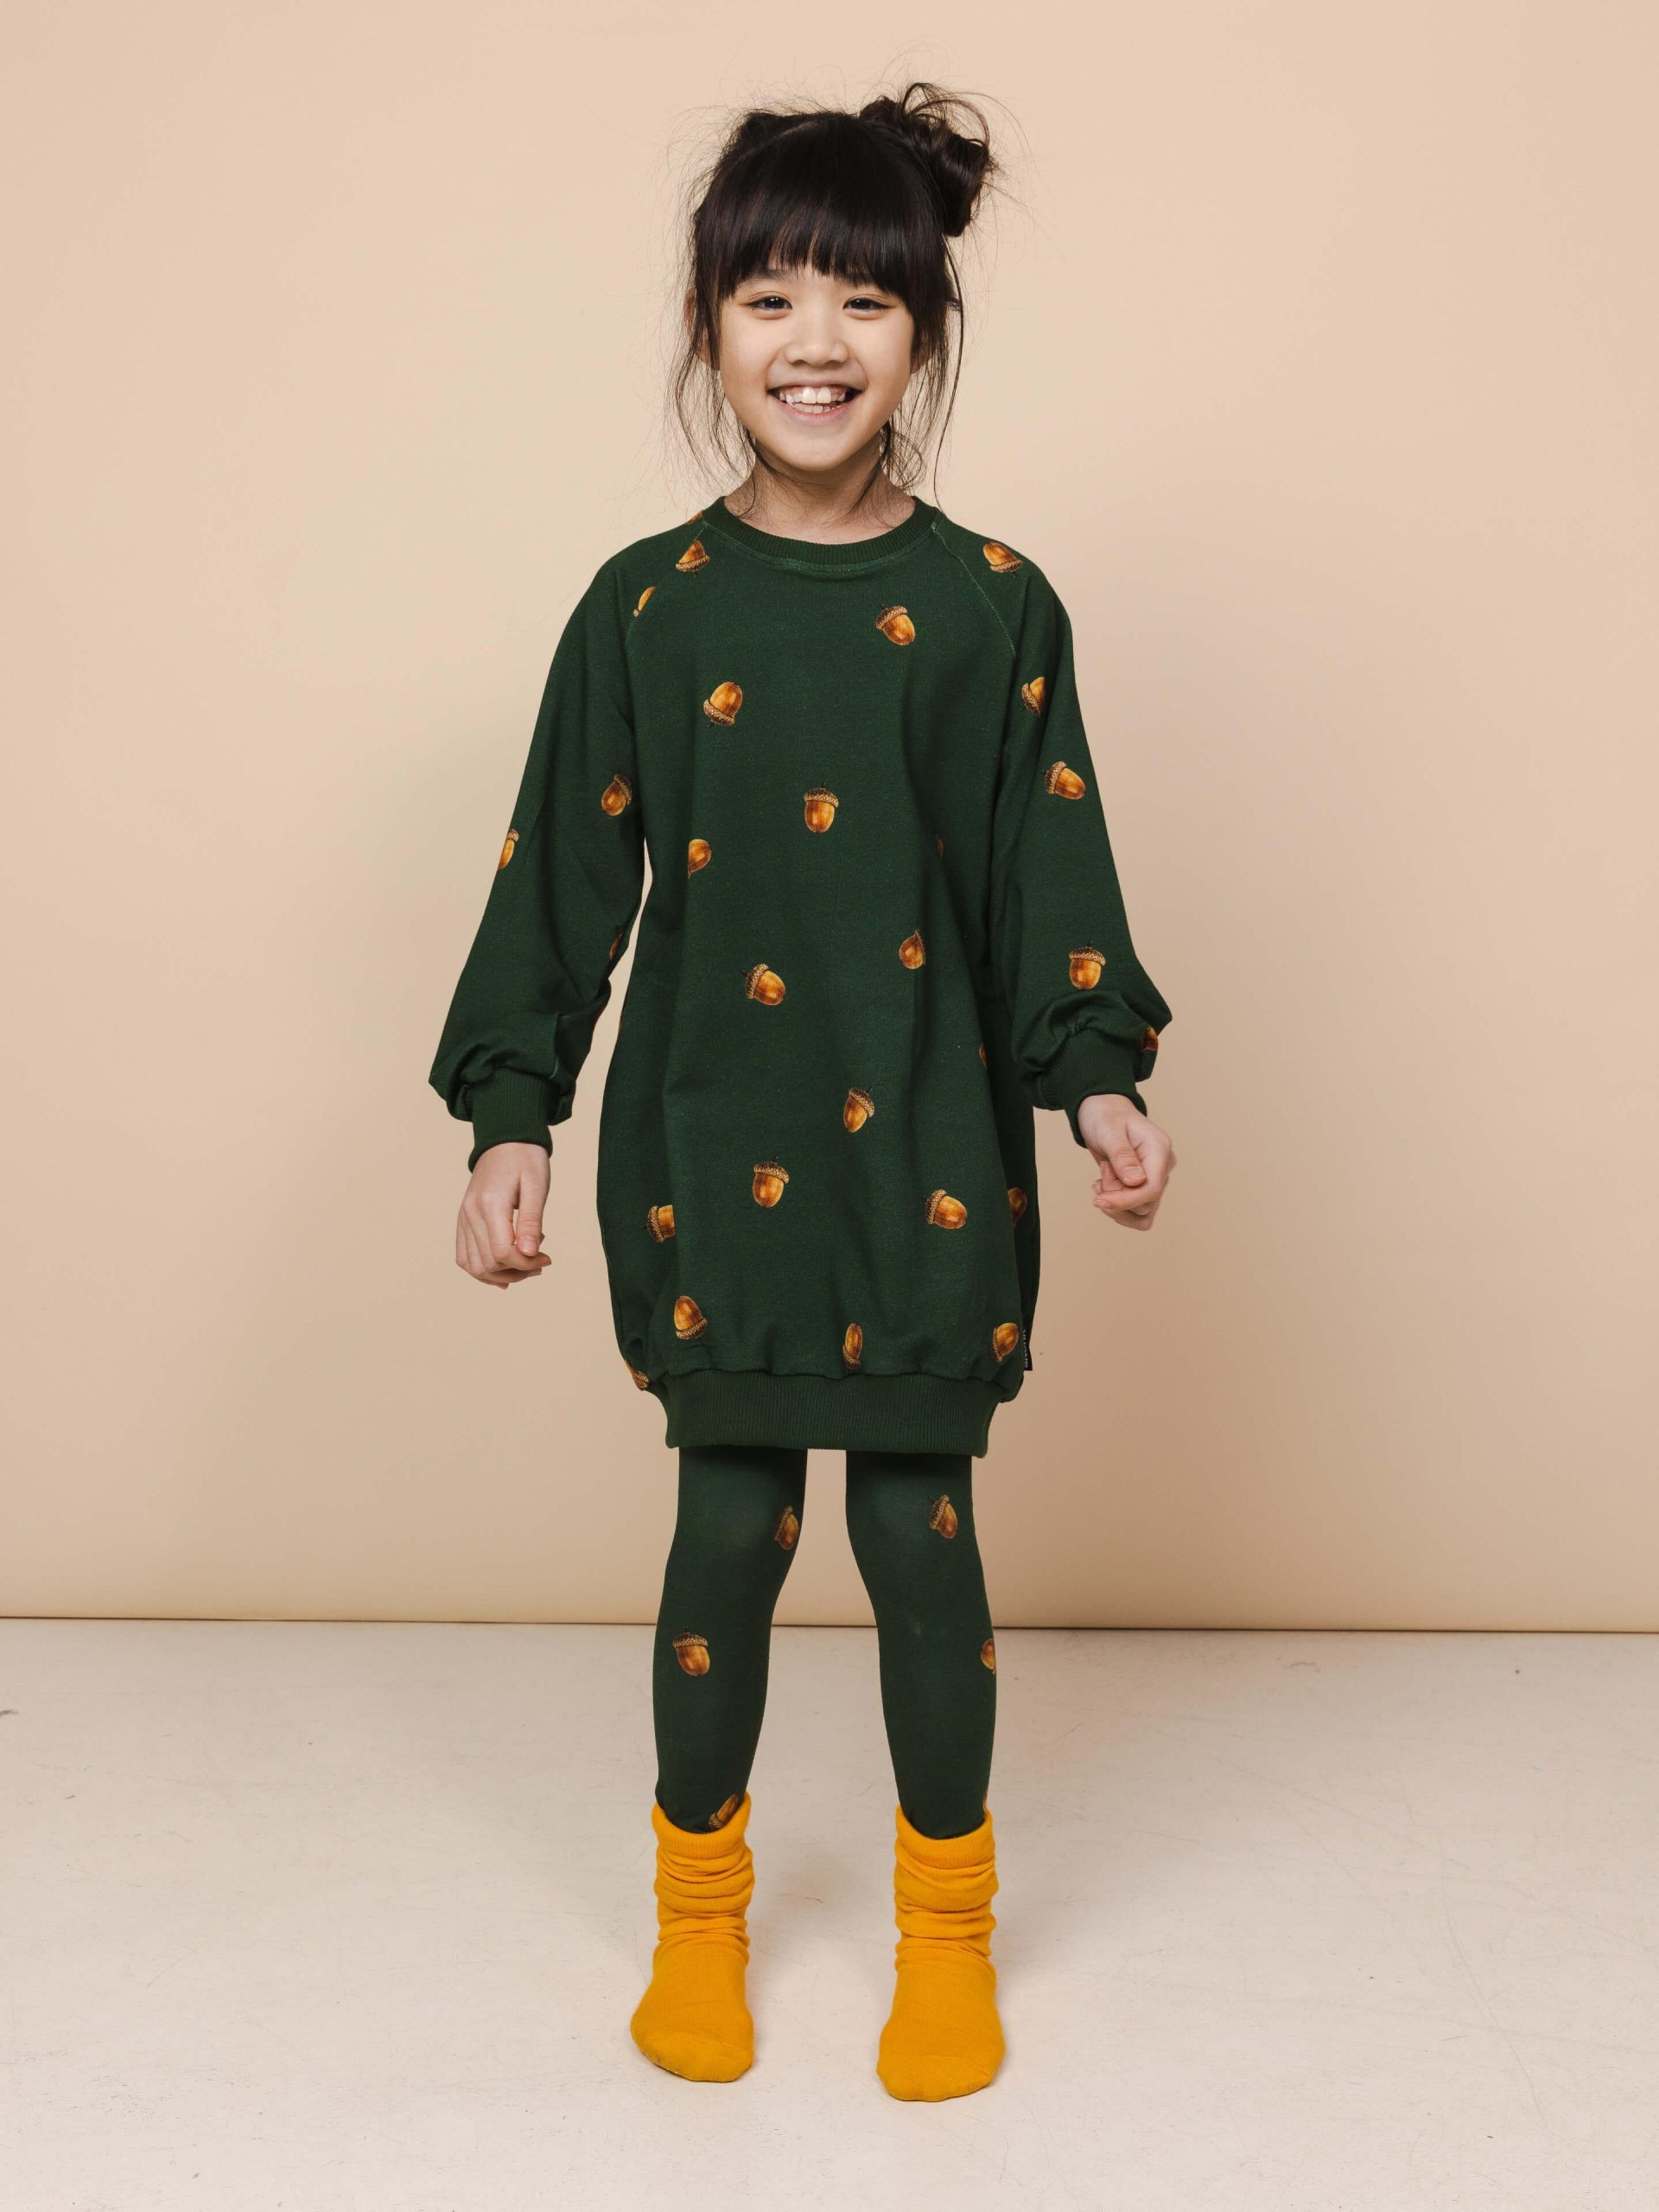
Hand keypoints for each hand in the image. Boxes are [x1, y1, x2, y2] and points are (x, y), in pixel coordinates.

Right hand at [457, 1142, 553, 1287]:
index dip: (526, 1264)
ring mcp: (463, 1217)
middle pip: (488, 1264)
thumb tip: (530, 1254)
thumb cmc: (526, 1159)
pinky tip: (504, 1270)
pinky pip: (464, 1257)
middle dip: (518, 1271)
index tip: (547, 1258)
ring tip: (524, 1266)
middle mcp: (470, 1213)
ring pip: (473, 1266)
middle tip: (541, 1261)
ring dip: (500, 1275)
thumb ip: (532, 1221)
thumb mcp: (537, 1186)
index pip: (502, 1253)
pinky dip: (483, 1270)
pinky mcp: (462, 1220)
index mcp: (490, 1204)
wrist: (505, 1140)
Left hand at [1074, 1094, 1175, 1230]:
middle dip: (1115, 1195)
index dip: (1125, 1201)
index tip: (1099, 1200)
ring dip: (1116, 1204)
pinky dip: (1117, 1207)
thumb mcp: (1109, 1130)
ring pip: (1142, 1214)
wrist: (1103, 1112)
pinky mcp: (1144, 1187)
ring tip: (1102, 1180)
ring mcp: (1155, 1178)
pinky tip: (1105, 1188)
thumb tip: (1137, 1182)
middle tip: (1102, 1170)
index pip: (1152, 1188)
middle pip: (1145, 1204)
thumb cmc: (1105, 1116)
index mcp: (1159, 1149)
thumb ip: (1122, 1156)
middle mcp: (1162, 1167)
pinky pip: (1136, 1212)